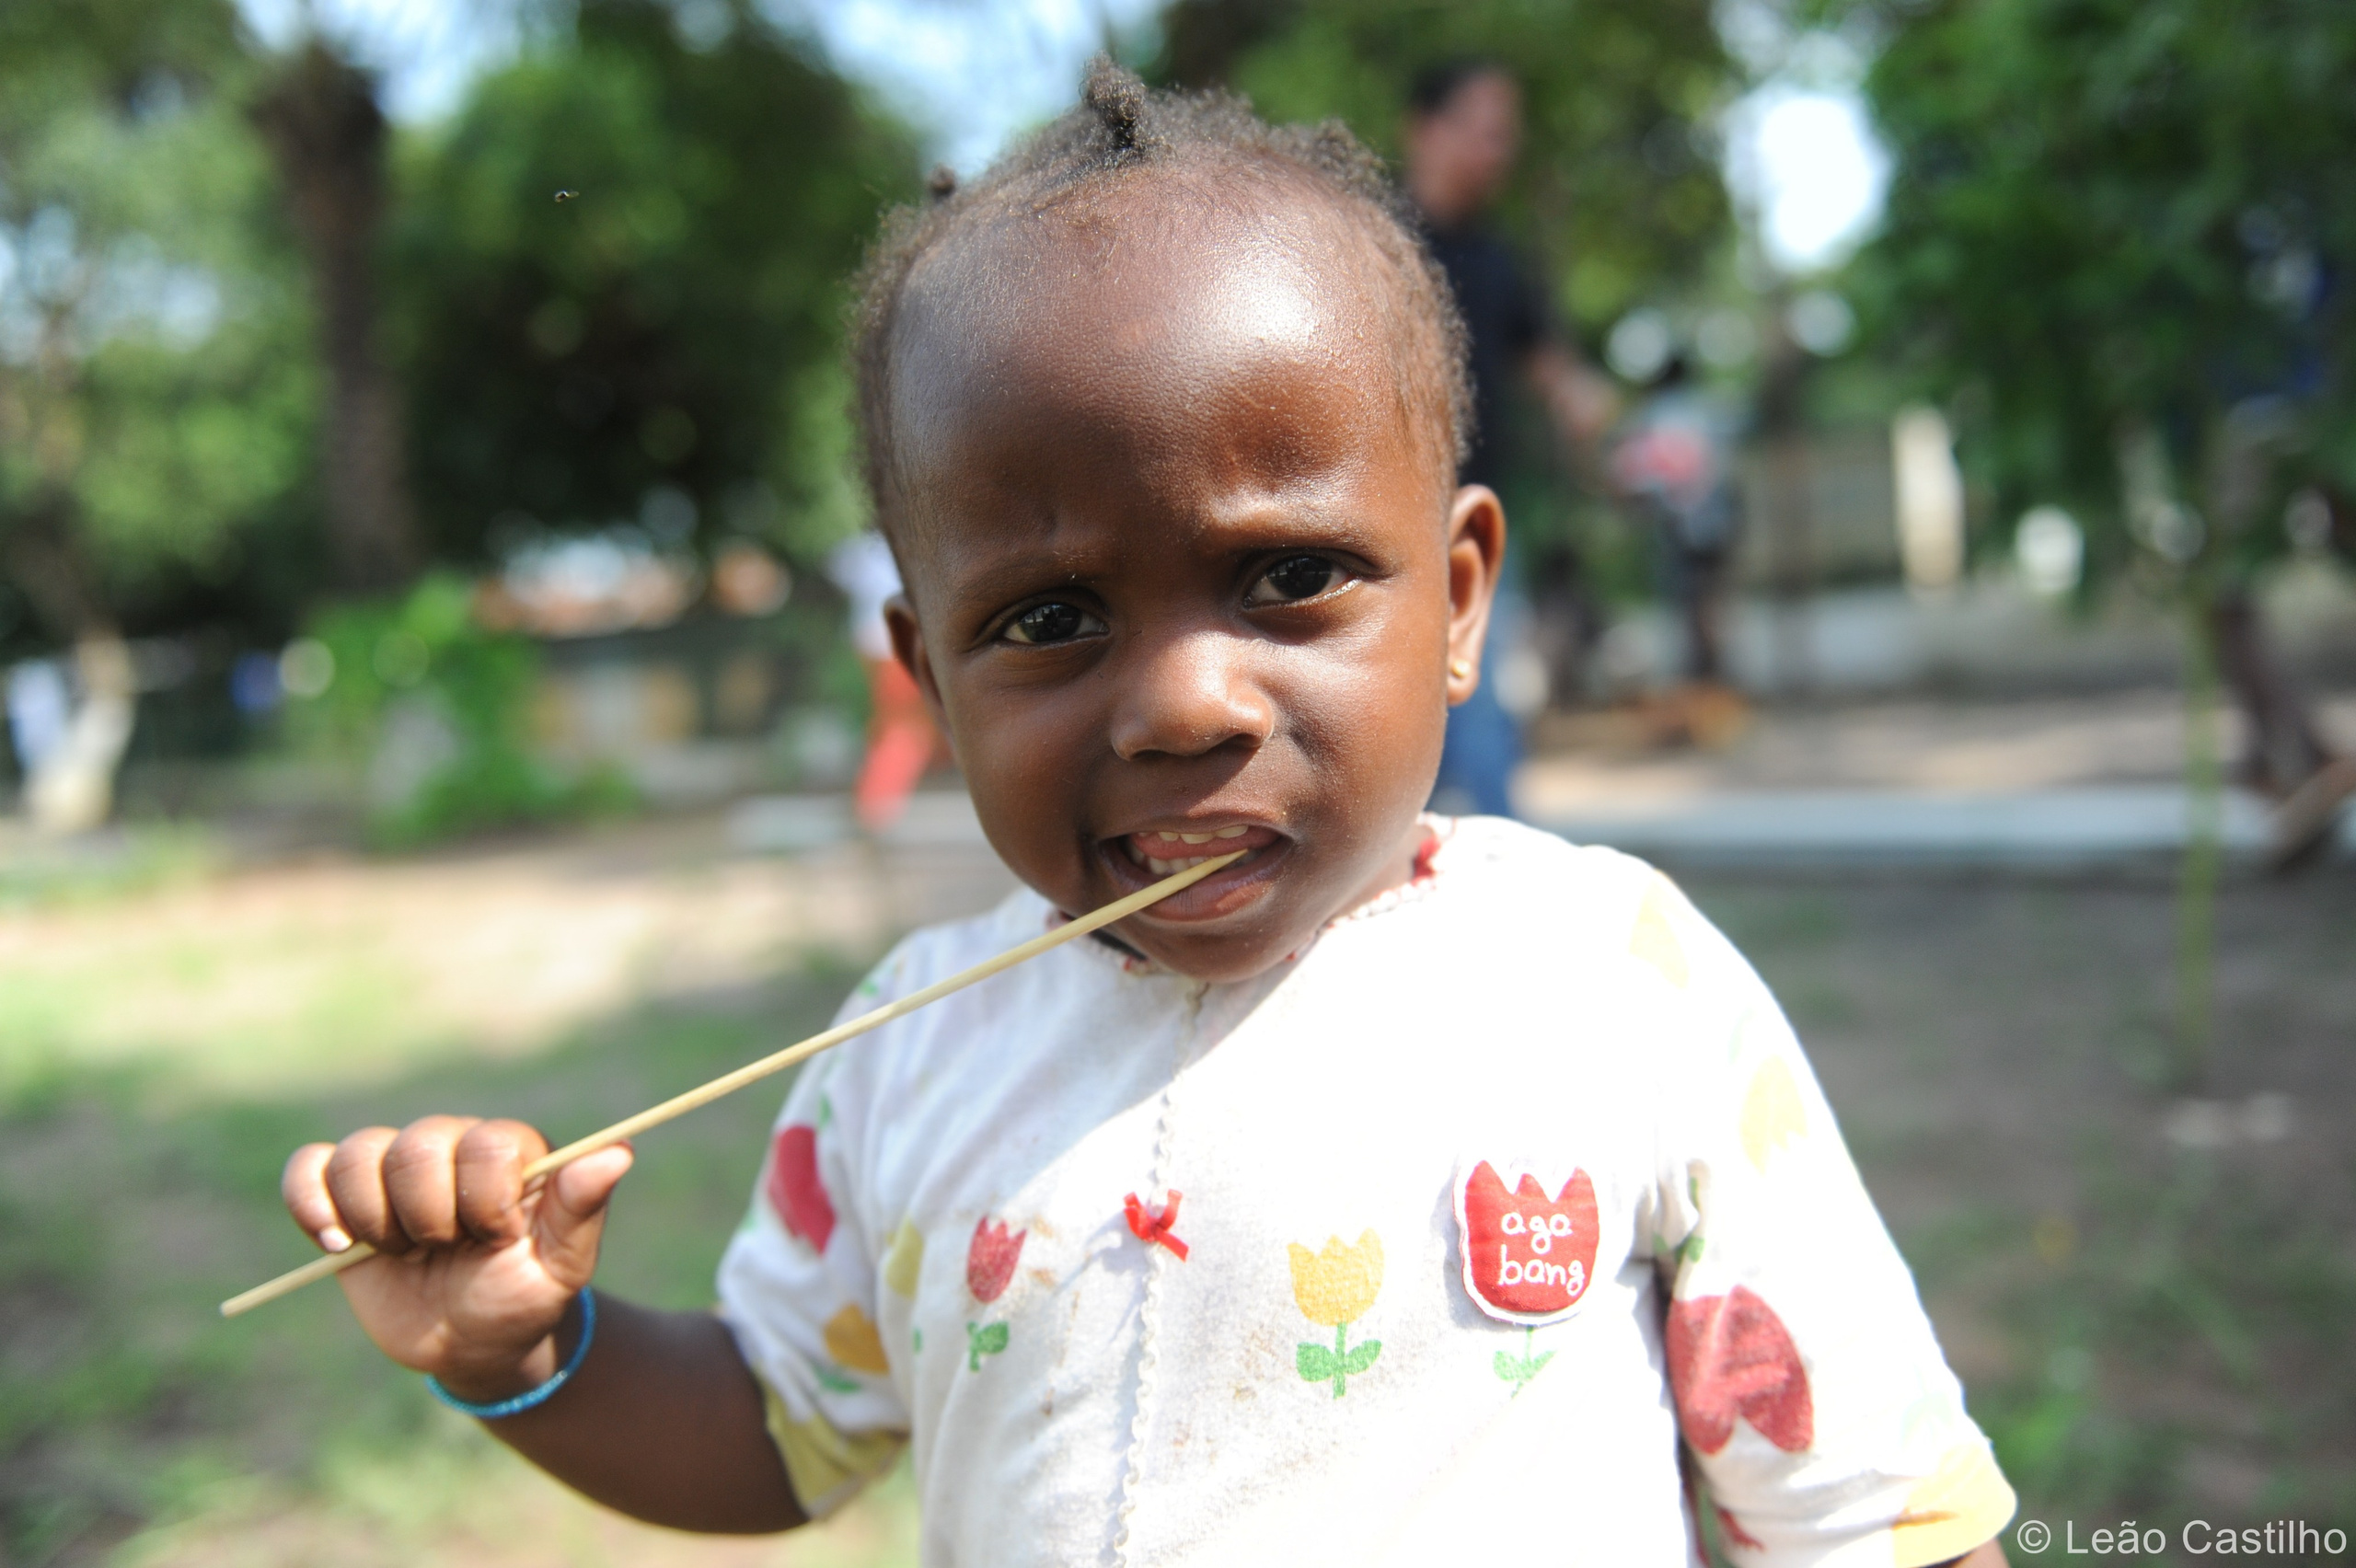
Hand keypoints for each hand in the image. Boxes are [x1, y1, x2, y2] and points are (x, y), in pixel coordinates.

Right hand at [281, 1116, 632, 1400]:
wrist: (473, 1342)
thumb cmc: (524, 1297)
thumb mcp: (561, 1265)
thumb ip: (582, 1208)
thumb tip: (621, 1152)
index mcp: (509, 1150)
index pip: (486, 1144)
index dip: (486, 1202)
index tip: (498, 1240)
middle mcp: (451, 1145)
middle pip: (417, 1148)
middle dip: (431, 1217)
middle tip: (447, 1250)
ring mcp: (393, 1168)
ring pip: (360, 1154)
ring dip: (376, 1219)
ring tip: (402, 1252)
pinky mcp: (344, 1195)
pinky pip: (309, 1167)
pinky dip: (311, 1201)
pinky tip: (336, 1243)